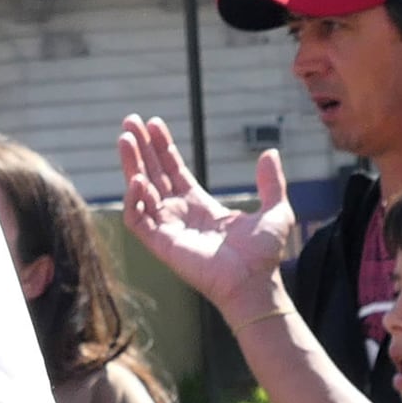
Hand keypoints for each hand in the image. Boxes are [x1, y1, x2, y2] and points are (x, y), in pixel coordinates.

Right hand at [116, 118, 299, 330]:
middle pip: (153, 174)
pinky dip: (133, 199)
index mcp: (201, 205)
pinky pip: (137, 219)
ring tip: (125, 139)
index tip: (153, 123)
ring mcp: (168, 228)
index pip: (174, 170)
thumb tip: (270, 152)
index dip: (163, 147)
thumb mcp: (276, 209)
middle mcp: (180, 214)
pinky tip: (137, 179)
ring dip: (131, 164)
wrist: (255, 282)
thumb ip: (271, 182)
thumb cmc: (264, 255)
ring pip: (139, 191)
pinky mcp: (161, 244)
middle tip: (130, 120)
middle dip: (141, 148)